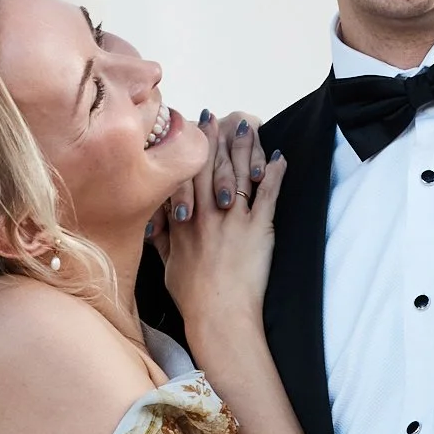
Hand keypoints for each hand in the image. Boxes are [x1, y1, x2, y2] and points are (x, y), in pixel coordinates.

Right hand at [154, 111, 282, 355]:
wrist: (218, 317)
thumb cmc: (193, 298)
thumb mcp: (168, 267)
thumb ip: (163, 240)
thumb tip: (154, 224)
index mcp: (183, 221)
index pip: (185, 176)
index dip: (189, 151)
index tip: (189, 132)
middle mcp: (205, 214)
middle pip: (210, 166)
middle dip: (214, 138)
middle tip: (217, 116)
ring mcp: (233, 220)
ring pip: (239, 173)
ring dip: (245, 148)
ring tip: (250, 128)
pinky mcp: (258, 230)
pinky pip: (268, 195)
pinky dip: (275, 174)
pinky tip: (279, 157)